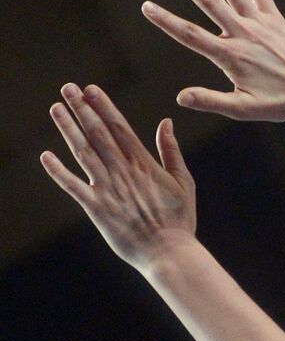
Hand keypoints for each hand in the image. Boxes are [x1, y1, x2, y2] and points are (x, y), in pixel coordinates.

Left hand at [41, 83, 196, 272]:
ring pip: (83, 153)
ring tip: (56, 108)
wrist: (167, 251)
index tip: (92, 89)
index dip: (104, 106)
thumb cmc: (179, 218)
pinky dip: (57, 171)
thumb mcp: (183, 181)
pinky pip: (72, 187)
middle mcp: (122, 172)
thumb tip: (166, 122)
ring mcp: (107, 189)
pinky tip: (45, 155)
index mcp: (144, 163)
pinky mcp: (96, 209)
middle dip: (82, 109)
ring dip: (67, 129)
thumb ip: (171, 151)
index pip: (120, 127)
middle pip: (98, 133)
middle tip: (68, 88)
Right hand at [142, 0, 284, 121]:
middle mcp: (244, 34)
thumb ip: (210, 101)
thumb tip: (179, 97)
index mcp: (231, 56)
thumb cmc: (278, 104)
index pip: (191, 35)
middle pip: (209, 1)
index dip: (166, 20)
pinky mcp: (276, 19)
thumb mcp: (242, 109)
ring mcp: (262, 23)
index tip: (146, 6)